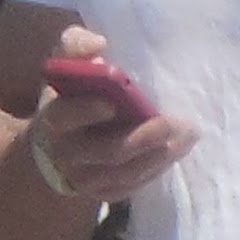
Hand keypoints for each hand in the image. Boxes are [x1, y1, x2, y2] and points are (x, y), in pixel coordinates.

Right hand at [31, 26, 197, 201]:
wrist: (52, 145)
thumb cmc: (68, 96)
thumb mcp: (66, 65)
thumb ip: (76, 46)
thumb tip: (99, 45)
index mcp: (52, 118)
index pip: (63, 118)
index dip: (86, 111)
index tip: (112, 103)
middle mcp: (65, 154)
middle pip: (106, 152)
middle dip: (142, 139)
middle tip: (172, 123)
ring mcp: (82, 179)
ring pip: (124, 174)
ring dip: (158, 156)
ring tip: (187, 136)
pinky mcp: (100, 194)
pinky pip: (130, 188)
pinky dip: (155, 171)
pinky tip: (175, 151)